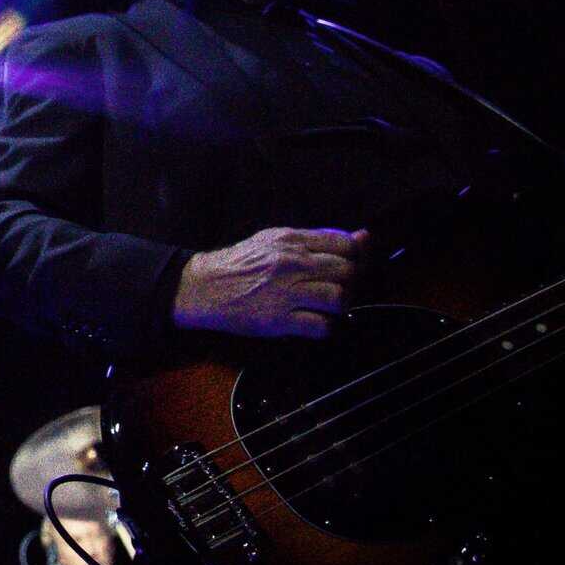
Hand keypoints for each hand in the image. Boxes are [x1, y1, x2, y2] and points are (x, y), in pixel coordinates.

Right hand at [173, 226, 368, 338]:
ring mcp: (286, 292)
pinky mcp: (279, 320)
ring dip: (337, 306)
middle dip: (347, 282)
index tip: (344, 266)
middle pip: (346, 271)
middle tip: (332, 288)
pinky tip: (313, 322)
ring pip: (338, 298)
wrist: (202, 287)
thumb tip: (362, 237)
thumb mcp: (273, 240)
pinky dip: (323, 327)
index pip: (345, 245)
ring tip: (324, 306)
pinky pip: (321, 326)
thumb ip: (315, 239)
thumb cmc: (239, 263)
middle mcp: (291, 263)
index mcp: (291, 240)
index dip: (353, 257)